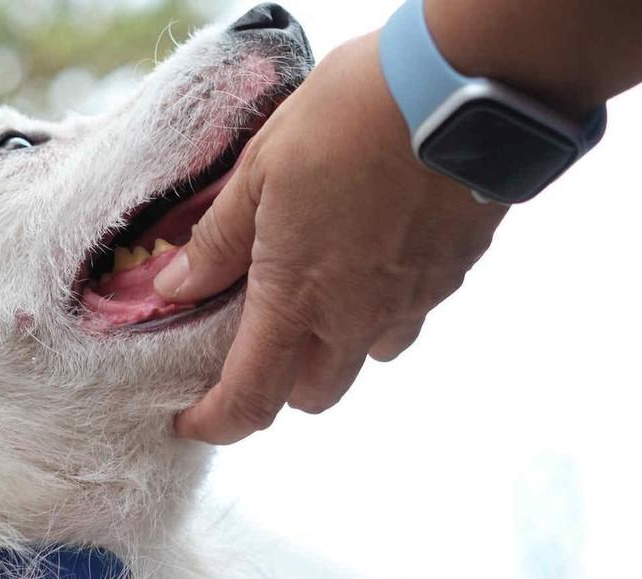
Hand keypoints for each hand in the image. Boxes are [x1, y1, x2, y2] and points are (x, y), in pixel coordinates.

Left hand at [157, 33, 505, 443]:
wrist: (464, 92)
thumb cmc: (352, 117)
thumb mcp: (261, 167)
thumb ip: (218, 240)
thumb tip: (177, 287)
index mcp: (297, 300)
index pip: (250, 399)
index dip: (216, 422)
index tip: (192, 420)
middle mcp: (356, 320)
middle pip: (312, 395)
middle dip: (277, 387)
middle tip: (254, 344)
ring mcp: (411, 303)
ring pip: (365, 358)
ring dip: (335, 346)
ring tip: (320, 290)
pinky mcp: (451, 277)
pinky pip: (409, 314)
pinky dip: (382, 306)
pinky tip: (373, 256)